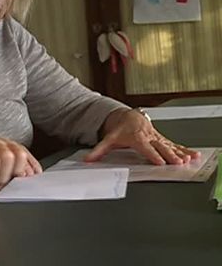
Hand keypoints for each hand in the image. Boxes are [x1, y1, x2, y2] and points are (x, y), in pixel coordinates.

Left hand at [84, 108, 199, 164]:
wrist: (128, 117)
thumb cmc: (119, 130)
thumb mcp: (108, 139)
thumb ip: (98, 150)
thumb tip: (87, 160)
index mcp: (136, 137)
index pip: (145, 147)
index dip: (152, 154)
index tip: (159, 162)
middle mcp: (148, 137)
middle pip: (160, 146)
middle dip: (169, 155)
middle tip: (177, 162)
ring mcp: (157, 138)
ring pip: (169, 145)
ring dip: (180, 153)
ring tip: (188, 160)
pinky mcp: (162, 139)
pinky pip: (174, 145)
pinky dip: (184, 150)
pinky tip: (193, 155)